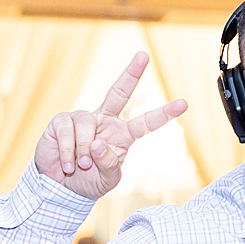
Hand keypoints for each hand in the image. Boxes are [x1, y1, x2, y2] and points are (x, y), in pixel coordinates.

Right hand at [34, 53, 187, 199]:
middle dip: (131, 73)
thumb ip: (109, 164)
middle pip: (119, 92)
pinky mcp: (61, 122)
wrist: (61, 188)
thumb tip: (98, 144)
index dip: (164, 114)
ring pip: (86, 126)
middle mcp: (104, 121)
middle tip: (144, 56)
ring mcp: (83, 119)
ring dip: (83, 151)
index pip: (145, 123)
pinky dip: (68, 152)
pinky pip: (67, 132)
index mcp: (122, 135)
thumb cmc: (89, 181)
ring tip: (80, 166)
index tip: (183, 104)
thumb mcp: (107, 179)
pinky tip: (67, 164)